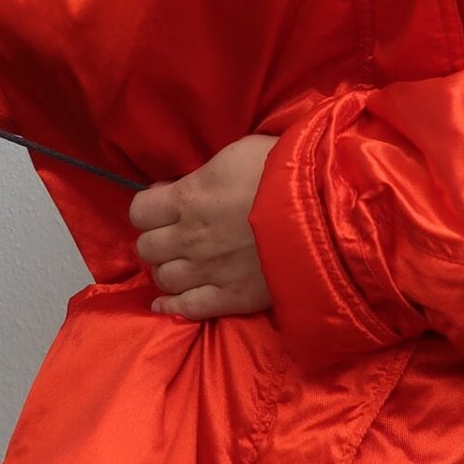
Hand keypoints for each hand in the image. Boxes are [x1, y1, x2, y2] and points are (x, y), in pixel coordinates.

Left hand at [128, 133, 280, 320]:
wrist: (323, 212)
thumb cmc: (284, 172)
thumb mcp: (236, 154)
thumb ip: (205, 175)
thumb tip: (186, 187)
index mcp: (188, 199)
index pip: (139, 211)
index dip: (150, 207)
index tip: (168, 204)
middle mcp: (189, 238)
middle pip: (147, 247)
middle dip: (158, 239)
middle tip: (177, 235)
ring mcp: (207, 272)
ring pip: (164, 278)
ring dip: (168, 270)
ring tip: (184, 263)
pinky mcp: (230, 298)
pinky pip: (187, 309)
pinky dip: (171, 307)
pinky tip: (166, 303)